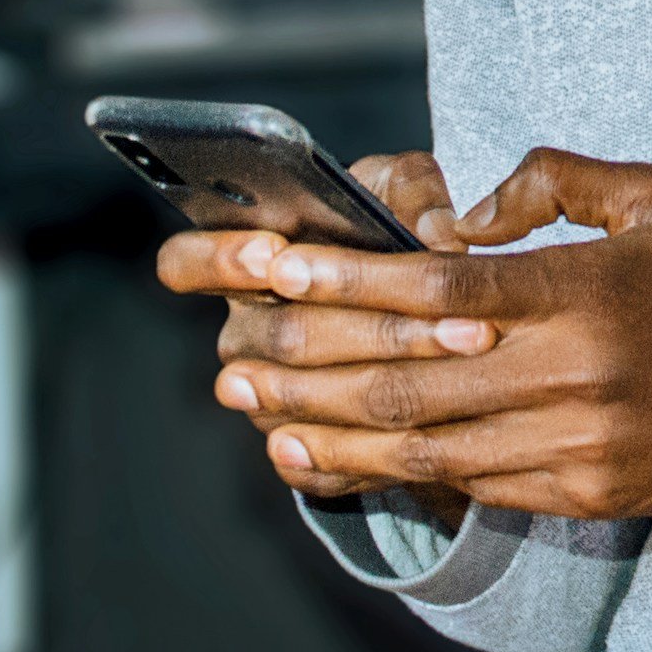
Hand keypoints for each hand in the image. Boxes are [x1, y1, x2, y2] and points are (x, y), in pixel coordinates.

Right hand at [155, 150, 493, 519]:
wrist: (419, 316)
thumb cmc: (390, 232)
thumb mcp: (401, 190)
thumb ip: (413, 190)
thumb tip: (438, 236)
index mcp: (245, 260)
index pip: (185, 263)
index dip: (219, 259)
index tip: (274, 251)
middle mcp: (244, 331)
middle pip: (278, 335)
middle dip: (372, 323)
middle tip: (450, 314)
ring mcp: (262, 397)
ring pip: (305, 397)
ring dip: (392, 376)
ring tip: (466, 348)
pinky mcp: (294, 451)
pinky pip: (316, 461)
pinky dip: (374, 444)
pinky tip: (428, 427)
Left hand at [193, 147, 651, 517]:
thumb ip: (554, 181)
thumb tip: (463, 213)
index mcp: (586, 292)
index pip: (442, 290)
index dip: (349, 281)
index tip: (276, 267)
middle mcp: (574, 374)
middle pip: (408, 376)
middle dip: (306, 362)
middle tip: (232, 348)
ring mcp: (572, 444)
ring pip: (420, 444)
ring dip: (324, 425)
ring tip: (252, 405)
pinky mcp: (575, 493)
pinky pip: (459, 485)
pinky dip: (380, 472)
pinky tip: (324, 454)